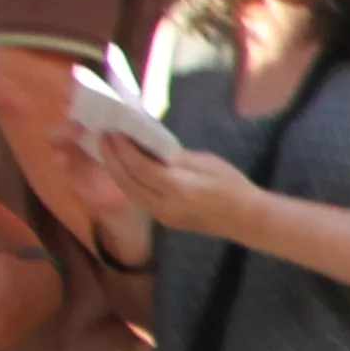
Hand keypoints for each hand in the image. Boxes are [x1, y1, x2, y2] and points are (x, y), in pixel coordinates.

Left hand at [90, 126, 260, 245]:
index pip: (139, 166)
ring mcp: (161, 215)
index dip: (123, 148)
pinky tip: (123, 169)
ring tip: (108, 151)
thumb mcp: (206, 162)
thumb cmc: (232, 185)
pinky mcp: (162, 219)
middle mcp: (163, 204)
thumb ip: (174, 157)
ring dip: (115, 170)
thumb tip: (150, 147)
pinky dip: (126, 181)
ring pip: (128, 192)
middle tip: (103, 137)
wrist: (246, 218)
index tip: (114, 131)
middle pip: (127, 181)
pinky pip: (137, 198)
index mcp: (177, 187)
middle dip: (112, 158)